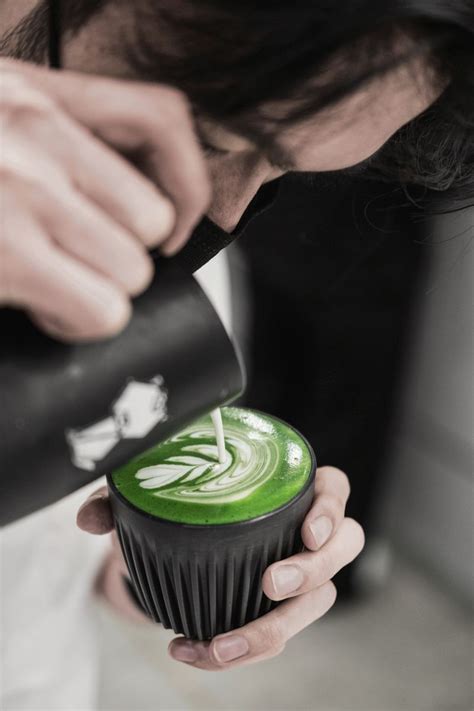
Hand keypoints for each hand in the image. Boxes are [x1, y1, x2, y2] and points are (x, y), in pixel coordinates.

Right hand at [0, 58, 209, 340]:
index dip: (188, 183)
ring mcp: (24, 190)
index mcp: (33, 92)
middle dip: (122, 253)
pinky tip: (44, 309)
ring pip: (135, 268)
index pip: (161, 118)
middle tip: (76, 260)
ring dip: (100, 290)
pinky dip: (79, 323)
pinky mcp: (10, 252)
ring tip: (52, 283)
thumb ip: (55, 146)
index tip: (175, 224)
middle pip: (154, 216)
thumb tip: (133, 205)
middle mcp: (33, 130)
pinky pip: (104, 309)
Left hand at [78, 466, 363, 668]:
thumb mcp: (155, 491)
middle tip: (270, 584)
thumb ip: (123, 497)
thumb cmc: (187, 501)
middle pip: (342, 550)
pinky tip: (196, 650)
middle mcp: (305, 531)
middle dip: (312, 571)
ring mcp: (298, 572)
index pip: (334, 490)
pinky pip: (276, 634)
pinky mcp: (278, 608)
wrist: (183, 539)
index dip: (331, 511)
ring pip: (317, 603)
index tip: (308, 531)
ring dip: (274, 628)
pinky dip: (241, 648)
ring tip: (222, 645)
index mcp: (291, 488)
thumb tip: (90, 518)